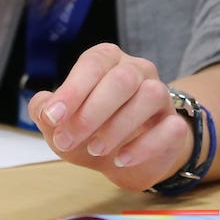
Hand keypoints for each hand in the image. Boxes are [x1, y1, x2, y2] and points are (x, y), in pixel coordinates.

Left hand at [28, 44, 193, 192]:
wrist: (123, 158)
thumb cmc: (90, 130)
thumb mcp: (61, 123)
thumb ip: (46, 112)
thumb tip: (44, 107)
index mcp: (107, 61)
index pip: (94, 63)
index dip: (73, 90)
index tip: (54, 117)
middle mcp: (137, 71)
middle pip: (123, 78)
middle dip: (91, 111)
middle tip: (68, 140)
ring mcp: (161, 96)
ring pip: (150, 96)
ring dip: (118, 126)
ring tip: (96, 150)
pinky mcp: (175, 124)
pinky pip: (171, 128)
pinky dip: (144, 146)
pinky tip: (121, 159)